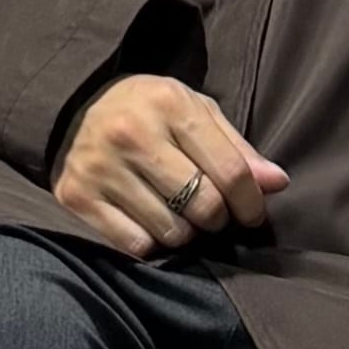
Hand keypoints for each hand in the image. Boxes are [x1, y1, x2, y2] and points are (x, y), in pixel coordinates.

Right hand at [51, 74, 290, 259]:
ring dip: (185, 232)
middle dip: (217, 218)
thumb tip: (277, 183)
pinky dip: (150, 241)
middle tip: (211, 212)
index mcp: (169, 104)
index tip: (252, 213)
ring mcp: (100, 166)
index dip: (251, 202)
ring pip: (171, 231)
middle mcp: (132, 134)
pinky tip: (148, 220)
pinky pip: (135, 244)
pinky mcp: (77, 195)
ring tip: (178, 212)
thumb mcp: (195, 112)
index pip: (230, 172)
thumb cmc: (148, 110)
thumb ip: (236, 149)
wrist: (71, 105)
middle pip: (203, 206)